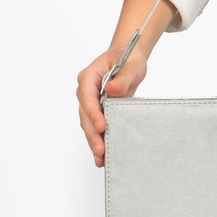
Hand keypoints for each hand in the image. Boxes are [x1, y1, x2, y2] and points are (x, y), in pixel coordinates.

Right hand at [77, 44, 148, 167]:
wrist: (129, 58)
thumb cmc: (128, 57)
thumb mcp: (130, 64)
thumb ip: (122, 78)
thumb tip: (112, 90)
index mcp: (89, 76)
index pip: (88, 96)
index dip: (93, 113)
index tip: (103, 126)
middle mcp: (86, 91)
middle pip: (86, 115)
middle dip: (93, 134)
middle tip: (101, 150)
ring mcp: (91, 102)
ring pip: (89, 124)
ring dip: (94, 141)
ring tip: (101, 159)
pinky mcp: (99, 110)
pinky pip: (97, 126)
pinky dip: (100, 140)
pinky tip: (104, 155)